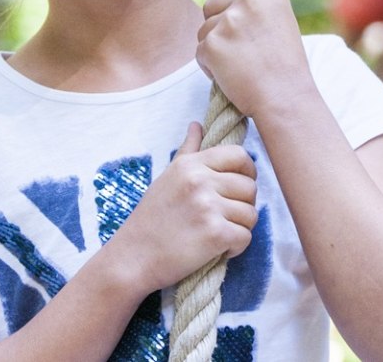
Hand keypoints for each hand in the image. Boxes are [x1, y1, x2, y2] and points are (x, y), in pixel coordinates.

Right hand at [104, 122, 256, 291]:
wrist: (132, 258)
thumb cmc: (150, 219)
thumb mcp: (167, 177)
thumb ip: (188, 151)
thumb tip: (197, 125)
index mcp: (190, 165)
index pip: (240, 156)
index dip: (247, 172)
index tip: (237, 188)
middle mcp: (200, 181)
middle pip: (250, 187)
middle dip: (243, 205)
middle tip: (224, 218)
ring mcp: (208, 207)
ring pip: (251, 214)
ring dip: (239, 228)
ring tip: (217, 234)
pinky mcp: (214, 234)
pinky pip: (245, 237)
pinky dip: (236, 247)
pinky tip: (218, 249)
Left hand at [197, 0, 315, 119]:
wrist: (285, 98)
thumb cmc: (285, 63)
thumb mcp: (279, 18)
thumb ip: (255, 1)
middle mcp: (248, 0)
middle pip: (211, 2)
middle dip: (219, 23)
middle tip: (244, 47)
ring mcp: (228, 22)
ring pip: (204, 27)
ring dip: (215, 44)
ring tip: (241, 62)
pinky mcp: (212, 45)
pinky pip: (199, 50)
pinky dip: (210, 64)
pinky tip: (232, 74)